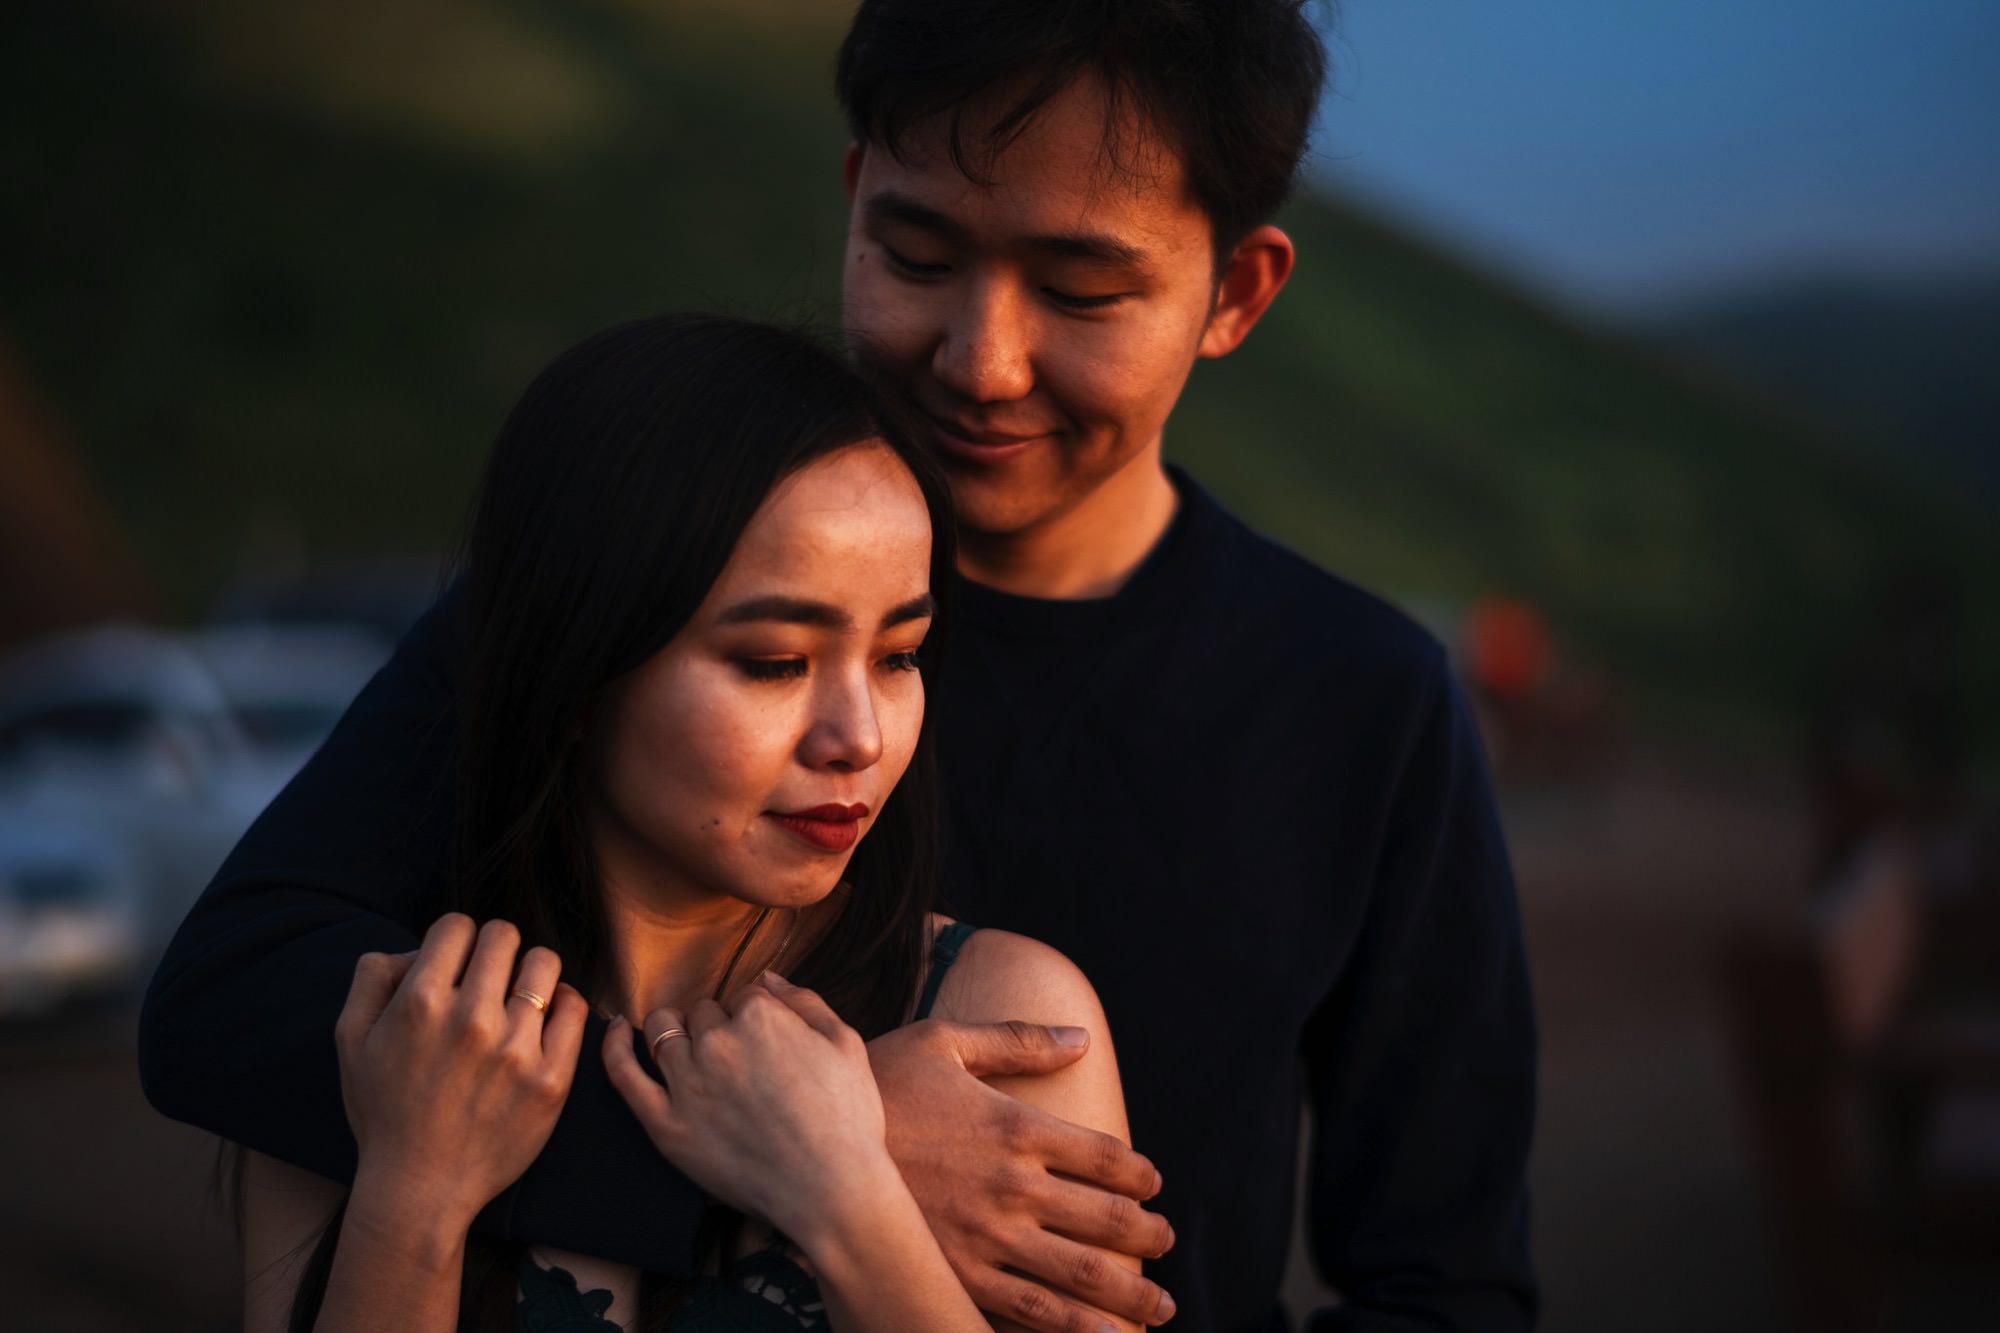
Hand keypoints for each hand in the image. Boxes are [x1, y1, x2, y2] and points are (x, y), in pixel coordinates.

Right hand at [334, 913, 588, 1233]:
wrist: (418, 1189)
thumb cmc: (383, 1113)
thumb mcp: (350, 1041)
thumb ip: (373, 977)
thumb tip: (415, 948)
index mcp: (420, 1003)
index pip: (457, 925)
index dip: (455, 940)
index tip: (455, 965)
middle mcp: (470, 1019)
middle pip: (504, 935)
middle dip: (493, 950)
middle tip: (487, 981)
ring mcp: (515, 1049)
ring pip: (544, 963)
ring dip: (531, 972)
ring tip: (518, 997)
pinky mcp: (552, 1079)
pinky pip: (574, 1008)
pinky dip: (562, 1003)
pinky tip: (545, 1018)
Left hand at [603, 972, 902, 1247]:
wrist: (832, 1191)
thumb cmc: (848, 1118)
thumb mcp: (845, 1043)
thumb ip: (804, 1000)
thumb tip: (767, 977)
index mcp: (761, 1015)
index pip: (744, 996)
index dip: (757, 1019)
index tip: (769, 1047)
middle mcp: (718, 1041)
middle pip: (703, 1013)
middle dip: (719, 1026)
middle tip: (744, 1063)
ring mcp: (687, 1083)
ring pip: (664, 1032)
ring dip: (677, 1033)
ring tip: (692, 1051)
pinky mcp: (666, 1125)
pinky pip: (624, 1074)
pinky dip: (614, 1045)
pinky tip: (615, 1029)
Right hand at [870, 1020, 1176, 1329]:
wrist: (809, 1150)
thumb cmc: (877, 1086)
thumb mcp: (943, 1044)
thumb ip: (1016, 1042)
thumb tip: (1081, 1038)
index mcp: (1016, 1125)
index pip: (1107, 1156)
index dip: (1141, 1176)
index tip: (1152, 1184)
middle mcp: (1012, 1185)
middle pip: (1108, 1219)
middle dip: (1148, 1235)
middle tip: (1165, 1242)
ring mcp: (987, 1237)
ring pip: (1081, 1275)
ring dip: (1130, 1295)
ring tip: (1157, 1307)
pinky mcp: (959, 1276)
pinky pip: (1030, 1314)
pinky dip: (1074, 1332)